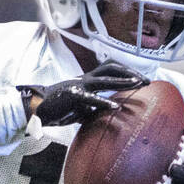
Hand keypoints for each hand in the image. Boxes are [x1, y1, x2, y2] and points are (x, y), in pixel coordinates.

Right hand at [17, 62, 145, 126]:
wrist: (36, 108)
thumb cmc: (57, 108)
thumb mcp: (79, 108)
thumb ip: (92, 108)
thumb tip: (104, 116)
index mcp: (88, 80)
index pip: (111, 69)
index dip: (127, 72)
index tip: (142, 80)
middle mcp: (86, 79)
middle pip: (112, 68)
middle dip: (130, 73)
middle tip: (146, 81)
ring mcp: (79, 85)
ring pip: (105, 79)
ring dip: (122, 81)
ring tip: (137, 84)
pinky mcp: (73, 96)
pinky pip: (91, 98)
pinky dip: (104, 103)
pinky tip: (116, 108)